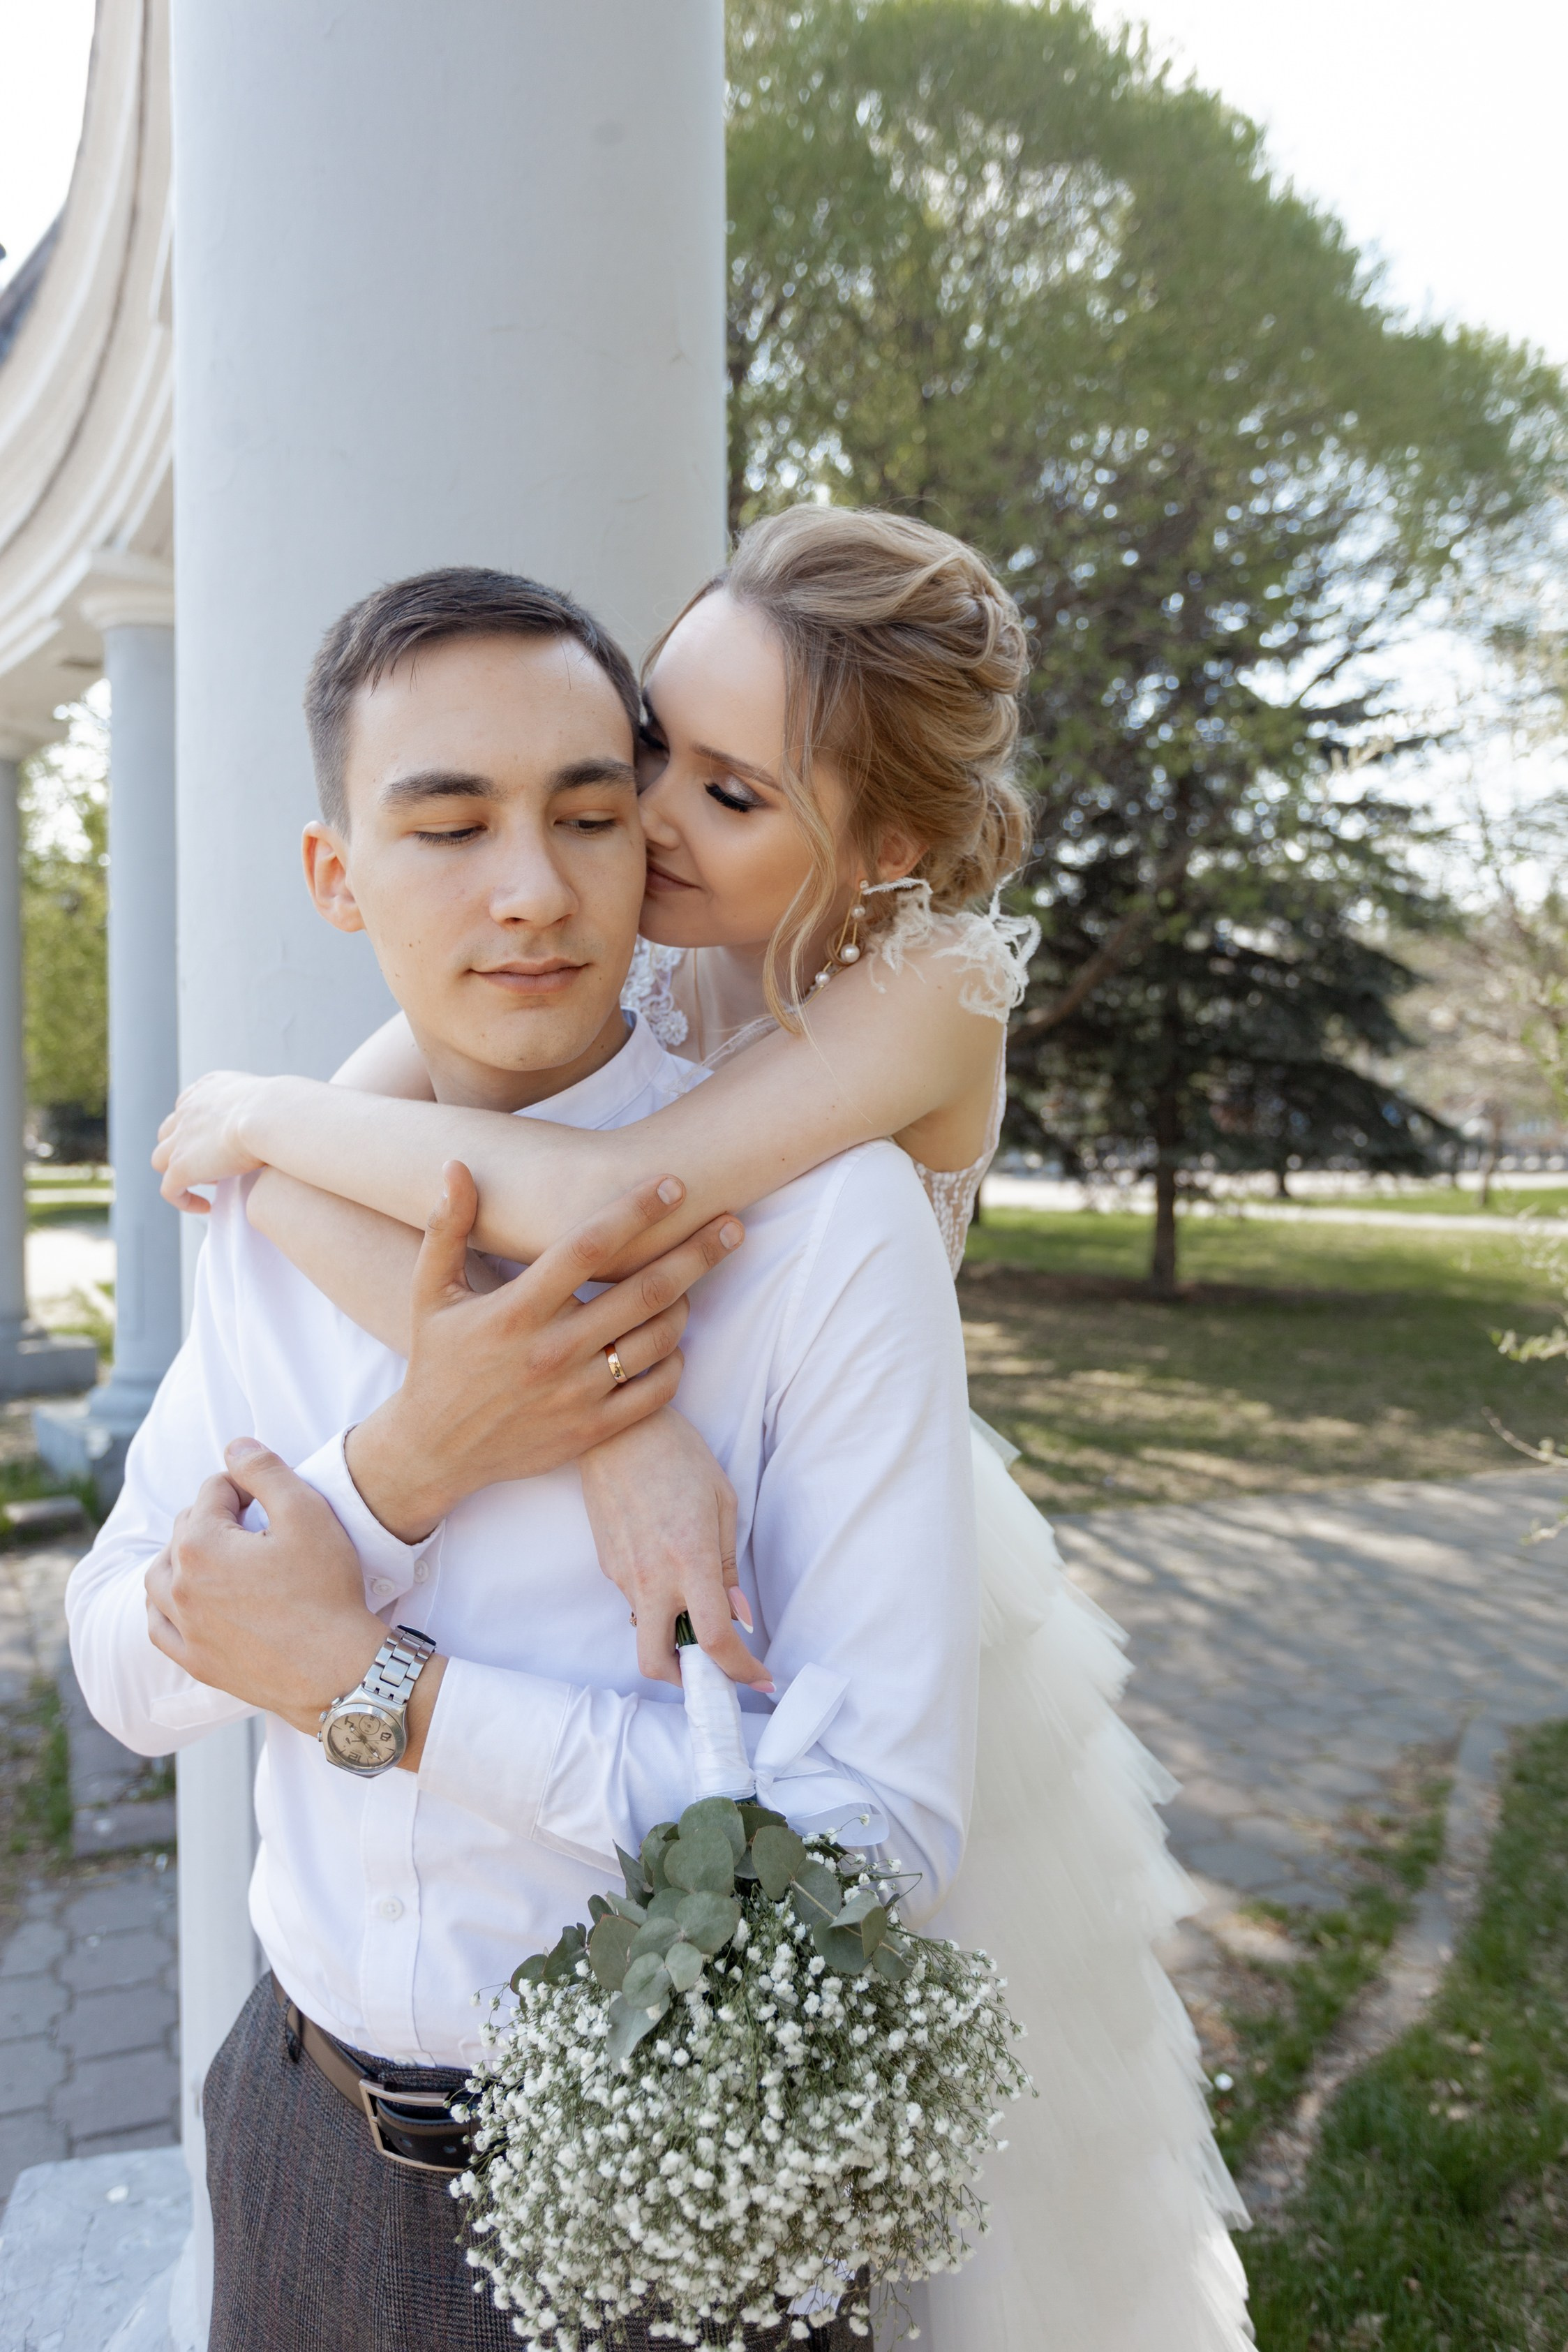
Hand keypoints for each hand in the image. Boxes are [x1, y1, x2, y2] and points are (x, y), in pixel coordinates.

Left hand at [145, 1438, 386, 1732]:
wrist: (337, 1670)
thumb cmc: (326, 1590)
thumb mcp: (307, 1512)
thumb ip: (265, 1470)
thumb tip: (234, 1446)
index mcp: (201, 1545)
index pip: (212, 1491)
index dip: (245, 1485)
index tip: (272, 1498)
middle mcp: (180, 1585)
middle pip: (185, 1530)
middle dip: (216, 1516)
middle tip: (257, 1524)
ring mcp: (184, 1627)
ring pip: (160, 1577)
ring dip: (182, 1557)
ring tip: (217, 1553)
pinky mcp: (195, 1661)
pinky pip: (159, 1627)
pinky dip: (165, 1606)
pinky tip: (187, 1600)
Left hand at [153, 1071, 276, 1211]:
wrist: (272, 1115)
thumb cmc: (286, 1109)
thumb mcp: (273, 1098)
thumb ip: (269, 1107)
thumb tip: (287, 1122)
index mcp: (209, 1088)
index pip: (190, 1105)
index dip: (200, 1127)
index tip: (218, 1143)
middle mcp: (189, 1109)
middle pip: (170, 1131)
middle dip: (184, 1148)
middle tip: (213, 1165)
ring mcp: (181, 1139)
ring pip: (161, 1159)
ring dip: (178, 1173)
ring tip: (205, 1187)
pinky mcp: (182, 1167)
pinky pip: (170, 1190)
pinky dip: (183, 1200)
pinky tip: (206, 1207)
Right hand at [344, 1162, 743, 1541]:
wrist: (434, 1452)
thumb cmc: (438, 1361)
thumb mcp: (431, 1292)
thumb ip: (448, 1227)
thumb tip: (458, 1166)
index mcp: (515, 1311)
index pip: (589, 1246)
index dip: (636, 1210)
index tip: (673, 1185)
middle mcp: (551, 1352)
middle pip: (645, 1291)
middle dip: (697, 1253)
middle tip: (732, 1225)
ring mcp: (576, 1396)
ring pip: (658, 1340)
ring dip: (685, 1305)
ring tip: (691, 1283)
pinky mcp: (592, 1432)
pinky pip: (657, 1393)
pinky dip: (675, 1363)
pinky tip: (672, 1342)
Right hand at [579, 1407, 769, 1692]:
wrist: (618, 1430)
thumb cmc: (678, 1456)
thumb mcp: (723, 1503)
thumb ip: (728, 1566)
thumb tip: (739, 1616)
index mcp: (689, 1561)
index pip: (714, 1640)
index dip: (741, 1671)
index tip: (760, 1679)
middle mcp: (651, 1578)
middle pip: (656, 1663)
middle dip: (685, 1680)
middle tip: (711, 1666)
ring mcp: (622, 1574)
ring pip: (645, 1628)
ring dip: (672, 1629)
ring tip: (693, 1592)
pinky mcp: (606, 1564)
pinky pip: (634, 1598)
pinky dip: (656, 1599)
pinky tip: (667, 1560)